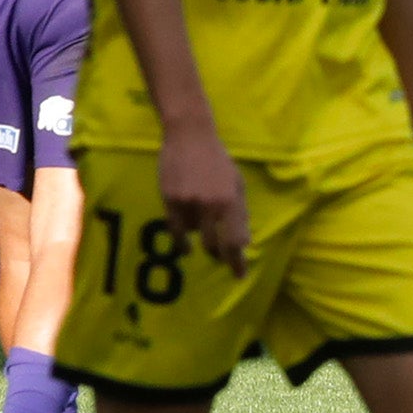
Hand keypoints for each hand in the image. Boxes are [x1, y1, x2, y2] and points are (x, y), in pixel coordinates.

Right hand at [158, 121, 249, 277]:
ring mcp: (189, 203)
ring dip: (202, 242)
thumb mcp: (237, 183)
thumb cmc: (218, 161)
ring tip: (206, 243)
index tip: (240, 275)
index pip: (236, 240)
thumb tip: (242, 241)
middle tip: (223, 261)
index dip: (238, 261)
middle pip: (215, 245)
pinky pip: (176, 231)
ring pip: (195, 237)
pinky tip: (185, 247)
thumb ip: (240, 211)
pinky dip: (181, 242)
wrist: (190, 137)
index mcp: (232, 199)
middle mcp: (211, 204)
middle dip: (221, 256)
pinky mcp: (170, 201)